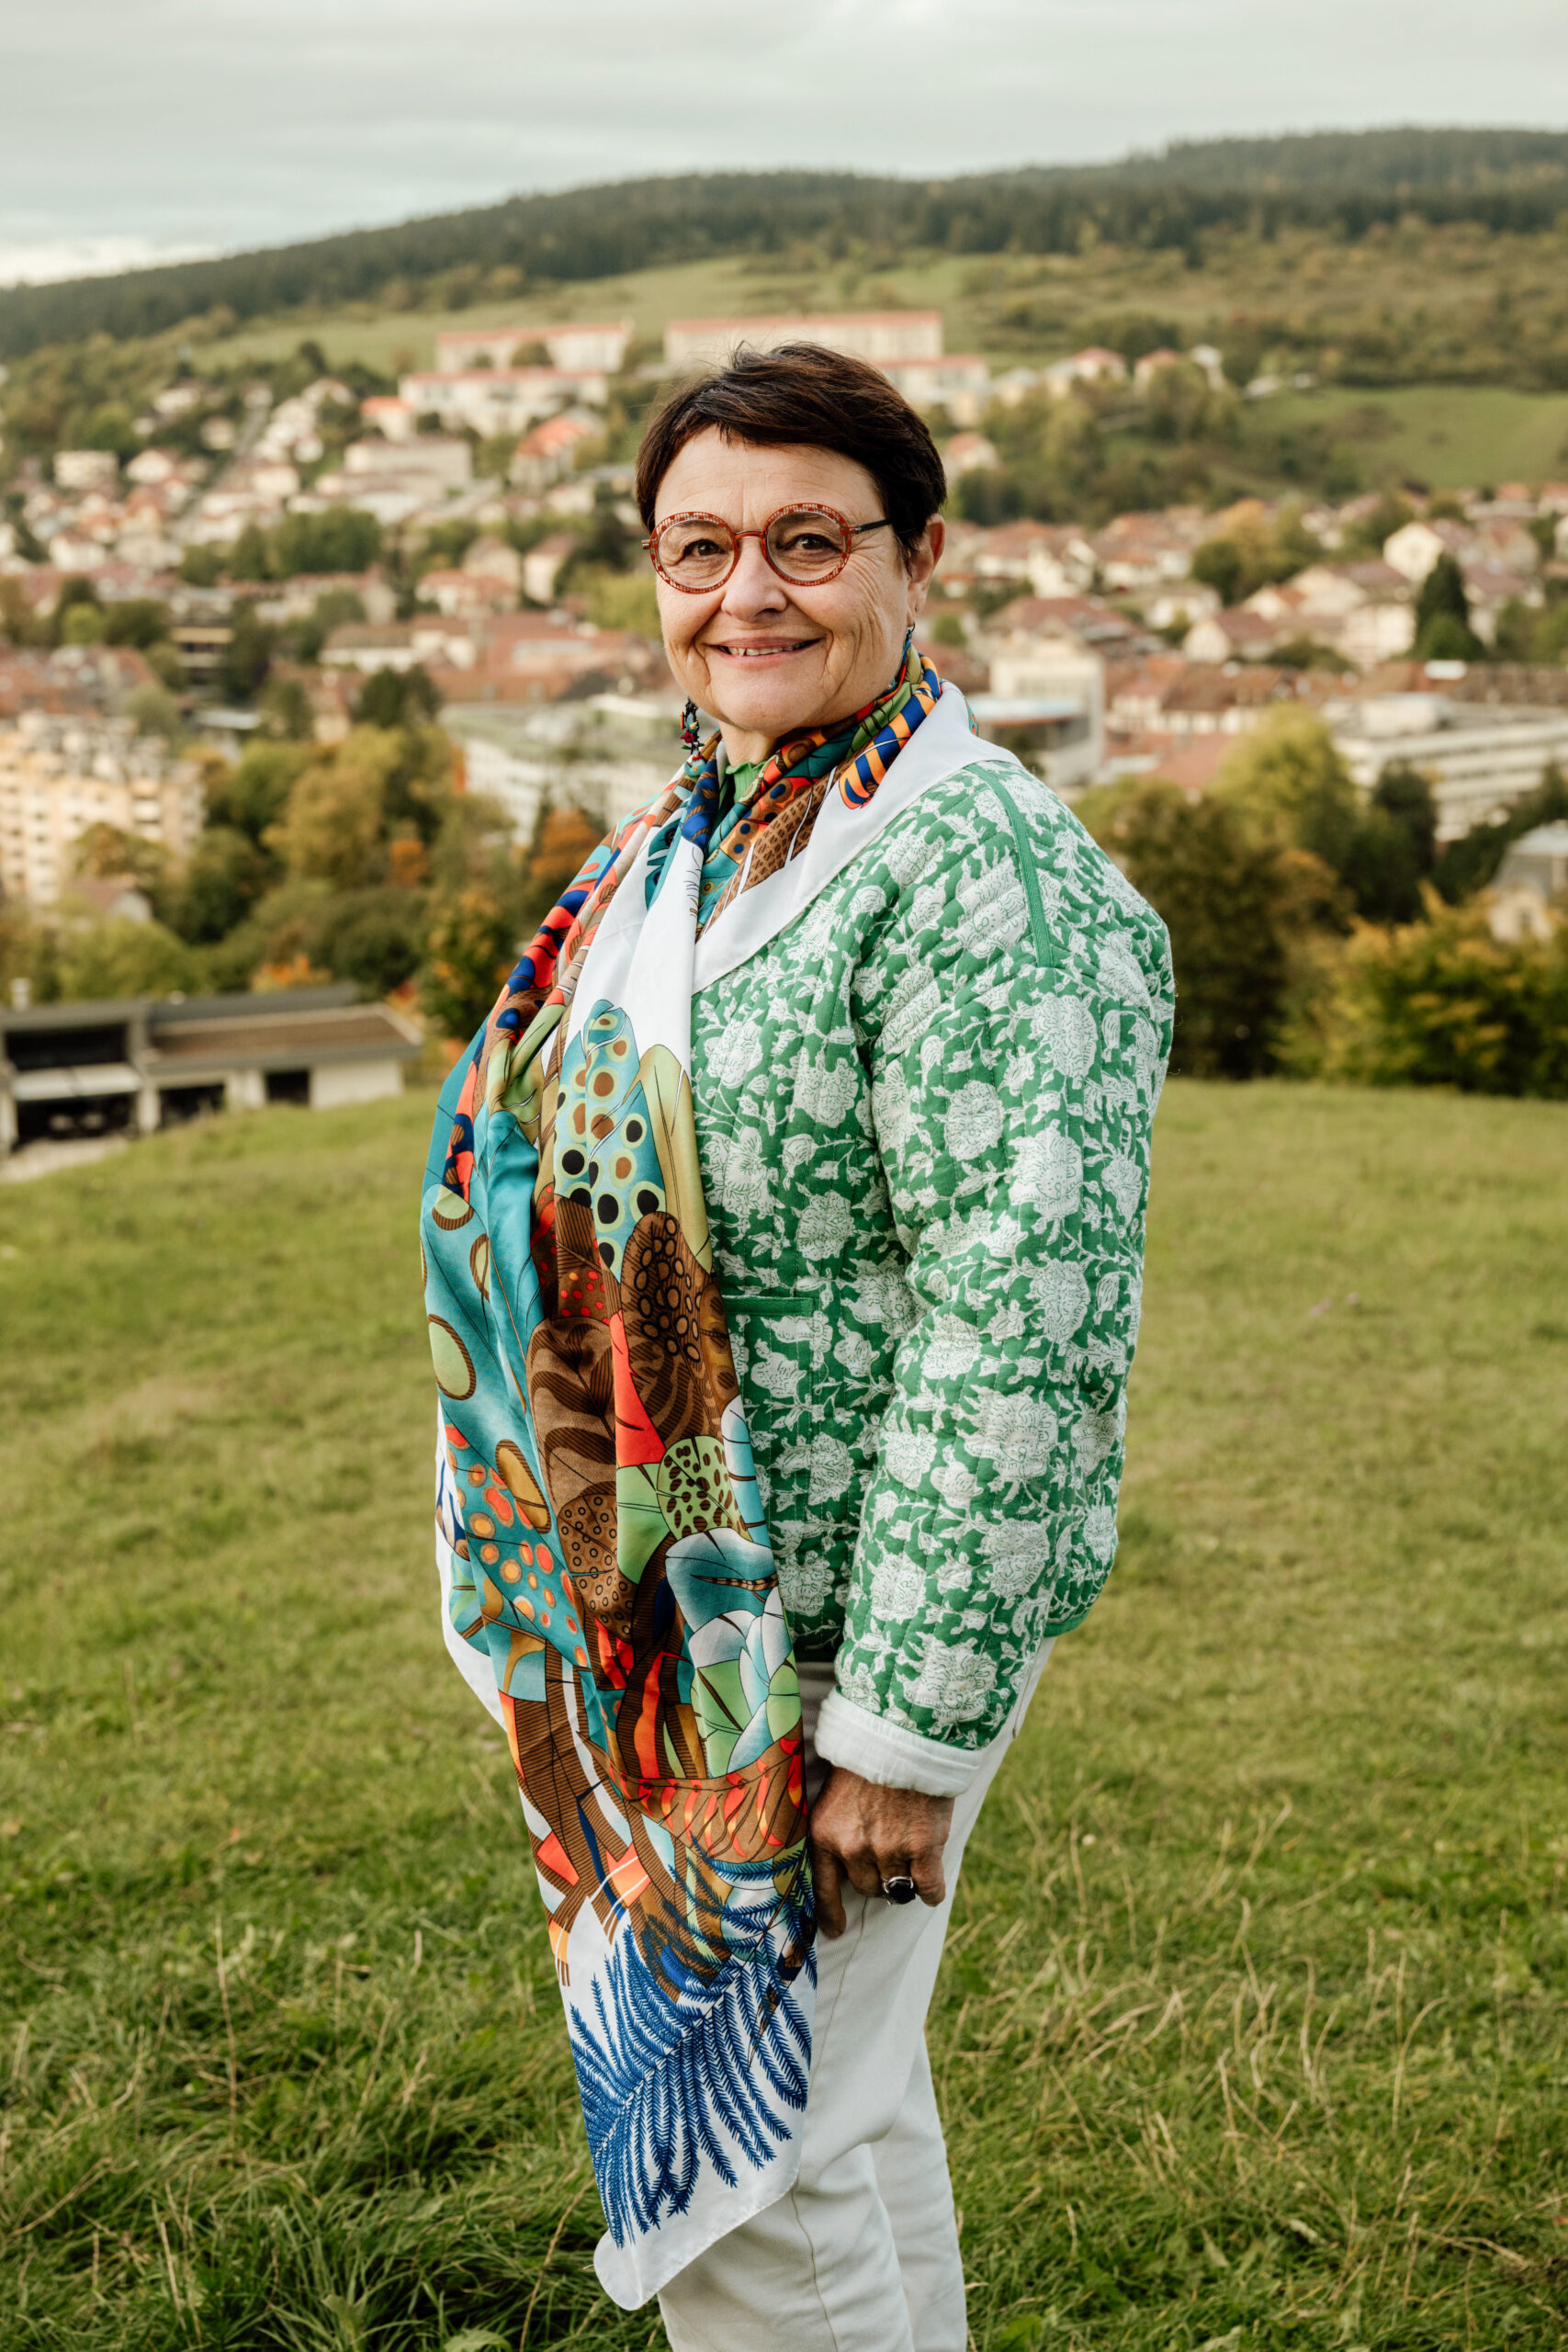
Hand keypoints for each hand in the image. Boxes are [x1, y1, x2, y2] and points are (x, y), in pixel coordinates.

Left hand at [807, 1766, 954, 1939]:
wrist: (905, 1733)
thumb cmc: (870, 1756)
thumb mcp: (836, 1791)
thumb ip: (839, 1826)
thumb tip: (849, 1861)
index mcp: (825, 1833)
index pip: (823, 1887)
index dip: (830, 1914)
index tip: (835, 1930)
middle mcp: (853, 1848)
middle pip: (866, 1886)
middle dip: (876, 1877)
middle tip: (888, 1856)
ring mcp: (888, 1850)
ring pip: (896, 1887)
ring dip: (903, 1879)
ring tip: (911, 1861)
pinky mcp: (922, 1849)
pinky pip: (928, 1888)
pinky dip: (931, 1891)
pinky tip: (931, 1888)